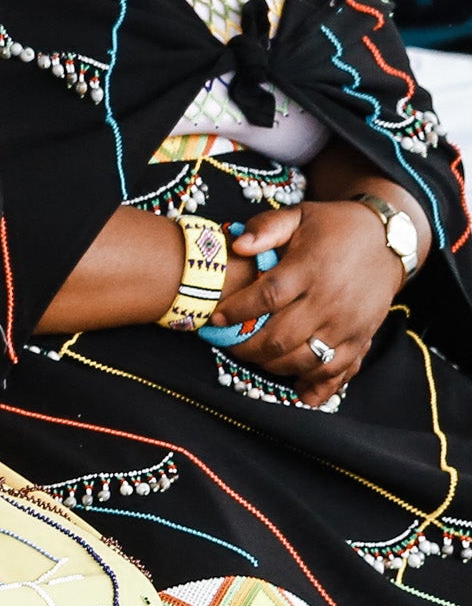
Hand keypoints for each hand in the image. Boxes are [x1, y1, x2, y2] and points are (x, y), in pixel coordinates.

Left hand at [211, 203, 399, 405]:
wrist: (389, 240)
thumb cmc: (334, 227)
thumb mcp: (300, 215)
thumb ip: (267, 227)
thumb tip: (237, 244)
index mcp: (310, 268)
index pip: (267, 296)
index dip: (237, 311)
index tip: (215, 319)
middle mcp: (330, 300)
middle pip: (281, 337)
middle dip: (247, 347)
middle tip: (228, 344)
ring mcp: (348, 323)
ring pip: (306, 359)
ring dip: (274, 366)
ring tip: (254, 358)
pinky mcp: (363, 338)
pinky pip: (339, 370)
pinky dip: (318, 386)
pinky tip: (298, 391)